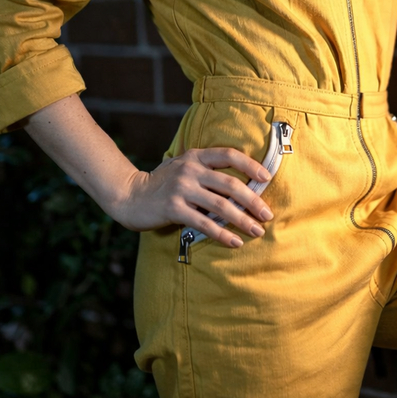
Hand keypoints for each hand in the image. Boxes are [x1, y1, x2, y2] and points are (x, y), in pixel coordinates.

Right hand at [114, 146, 273, 245]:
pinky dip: (222, 234)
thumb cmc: (161, 183)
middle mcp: (190, 170)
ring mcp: (181, 189)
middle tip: (267, 215)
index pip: (229, 155)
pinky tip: (235, 242)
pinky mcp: (173, 209)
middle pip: (230, 184)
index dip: (250, 166)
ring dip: (242, 220)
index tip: (267, 178)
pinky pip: (204, 223)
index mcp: (195, 156)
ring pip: (220, 205)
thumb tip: (240, 182)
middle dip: (253, 200)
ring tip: (257, 231)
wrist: (129, 195)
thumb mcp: (182, 166)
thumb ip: (205, 169)